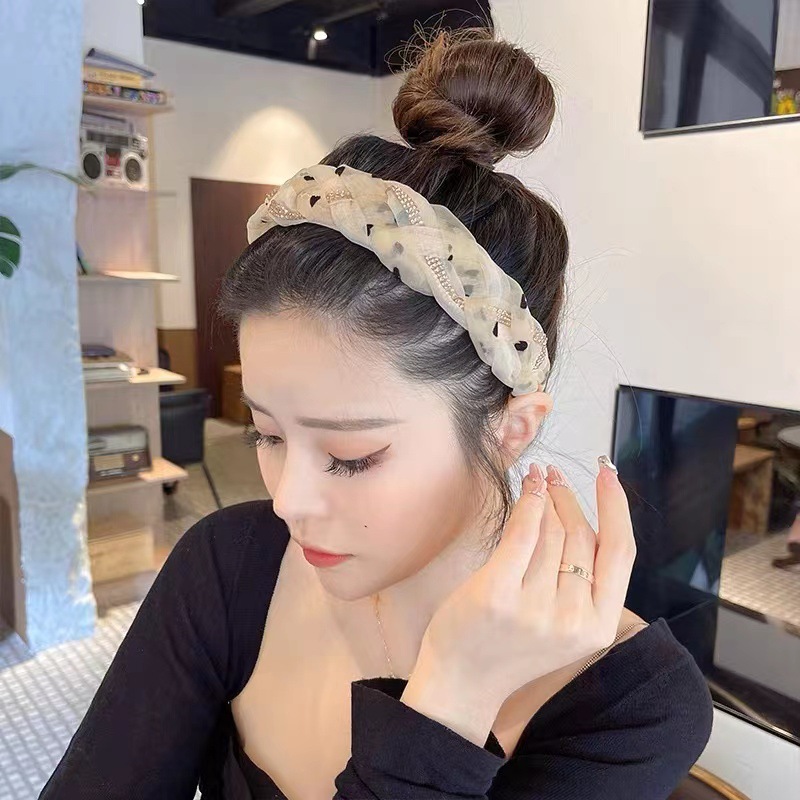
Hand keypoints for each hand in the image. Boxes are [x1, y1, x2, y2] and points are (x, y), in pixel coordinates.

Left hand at [416, 457, 636, 705]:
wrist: (463, 683)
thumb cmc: (511, 646)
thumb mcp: (563, 623)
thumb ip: (580, 581)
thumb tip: (582, 515)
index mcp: (597, 627)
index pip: (620, 553)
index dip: (617, 508)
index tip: (609, 474)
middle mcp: (572, 619)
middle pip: (581, 536)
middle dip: (569, 498)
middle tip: (556, 477)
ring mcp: (535, 608)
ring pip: (551, 531)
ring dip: (546, 496)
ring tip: (539, 479)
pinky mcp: (498, 593)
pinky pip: (522, 533)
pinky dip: (528, 504)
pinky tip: (528, 487)